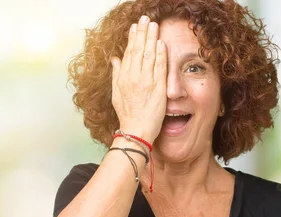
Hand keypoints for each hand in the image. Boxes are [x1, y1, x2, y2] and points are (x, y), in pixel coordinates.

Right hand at [110, 15, 165, 143]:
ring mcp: (145, 81)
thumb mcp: (117, 93)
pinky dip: (160, 54)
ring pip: (148, 55)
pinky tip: (161, 43)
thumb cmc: (127, 115)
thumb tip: (115, 59)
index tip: (135, 26)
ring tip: (154, 25)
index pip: (129, 52)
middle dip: (142, 32)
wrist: (136, 130)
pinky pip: (159, 68)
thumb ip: (116, 75)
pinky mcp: (157, 88)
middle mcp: (133, 77)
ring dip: (151, 38)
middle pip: (138, 49)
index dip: (133, 37)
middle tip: (146, 18)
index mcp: (124, 77)